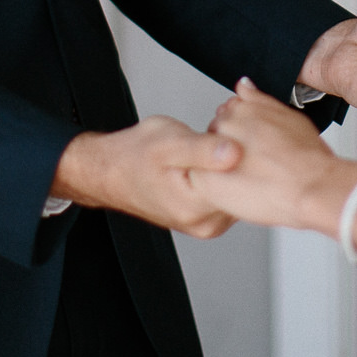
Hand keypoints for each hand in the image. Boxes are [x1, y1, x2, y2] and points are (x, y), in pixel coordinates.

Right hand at [50, 115, 243, 238]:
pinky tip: (212, 160)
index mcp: (197, 207)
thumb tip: (235, 152)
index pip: (246, 184)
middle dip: (241, 160)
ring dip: (234, 168)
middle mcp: (204, 223)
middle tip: (219, 135)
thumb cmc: (133, 156)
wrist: (109, 170)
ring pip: (238, 192)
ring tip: (213, 146)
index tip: (233, 133)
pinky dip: (225, 176)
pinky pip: (227, 195)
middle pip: (246, 190)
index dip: (247, 153)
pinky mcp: (204, 217)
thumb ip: (203, 149)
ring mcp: (205, 223)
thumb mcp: (169, 141)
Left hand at [193, 78, 356, 230]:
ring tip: (249, 180)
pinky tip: (237, 192)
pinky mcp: (207, 178)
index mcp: (244, 107)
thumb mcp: (290, 117)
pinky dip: (216, 186)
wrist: (310, 188)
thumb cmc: (307, 158)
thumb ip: (260, 100)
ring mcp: (215, 150)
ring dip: (221, 167)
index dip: (242, 134)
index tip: (256, 147)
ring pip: (209, 158)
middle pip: (217, 134)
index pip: (228, 114)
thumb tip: (243, 84)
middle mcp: (227, 124)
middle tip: (254, 166)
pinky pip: (204, 180)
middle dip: (229, 148)